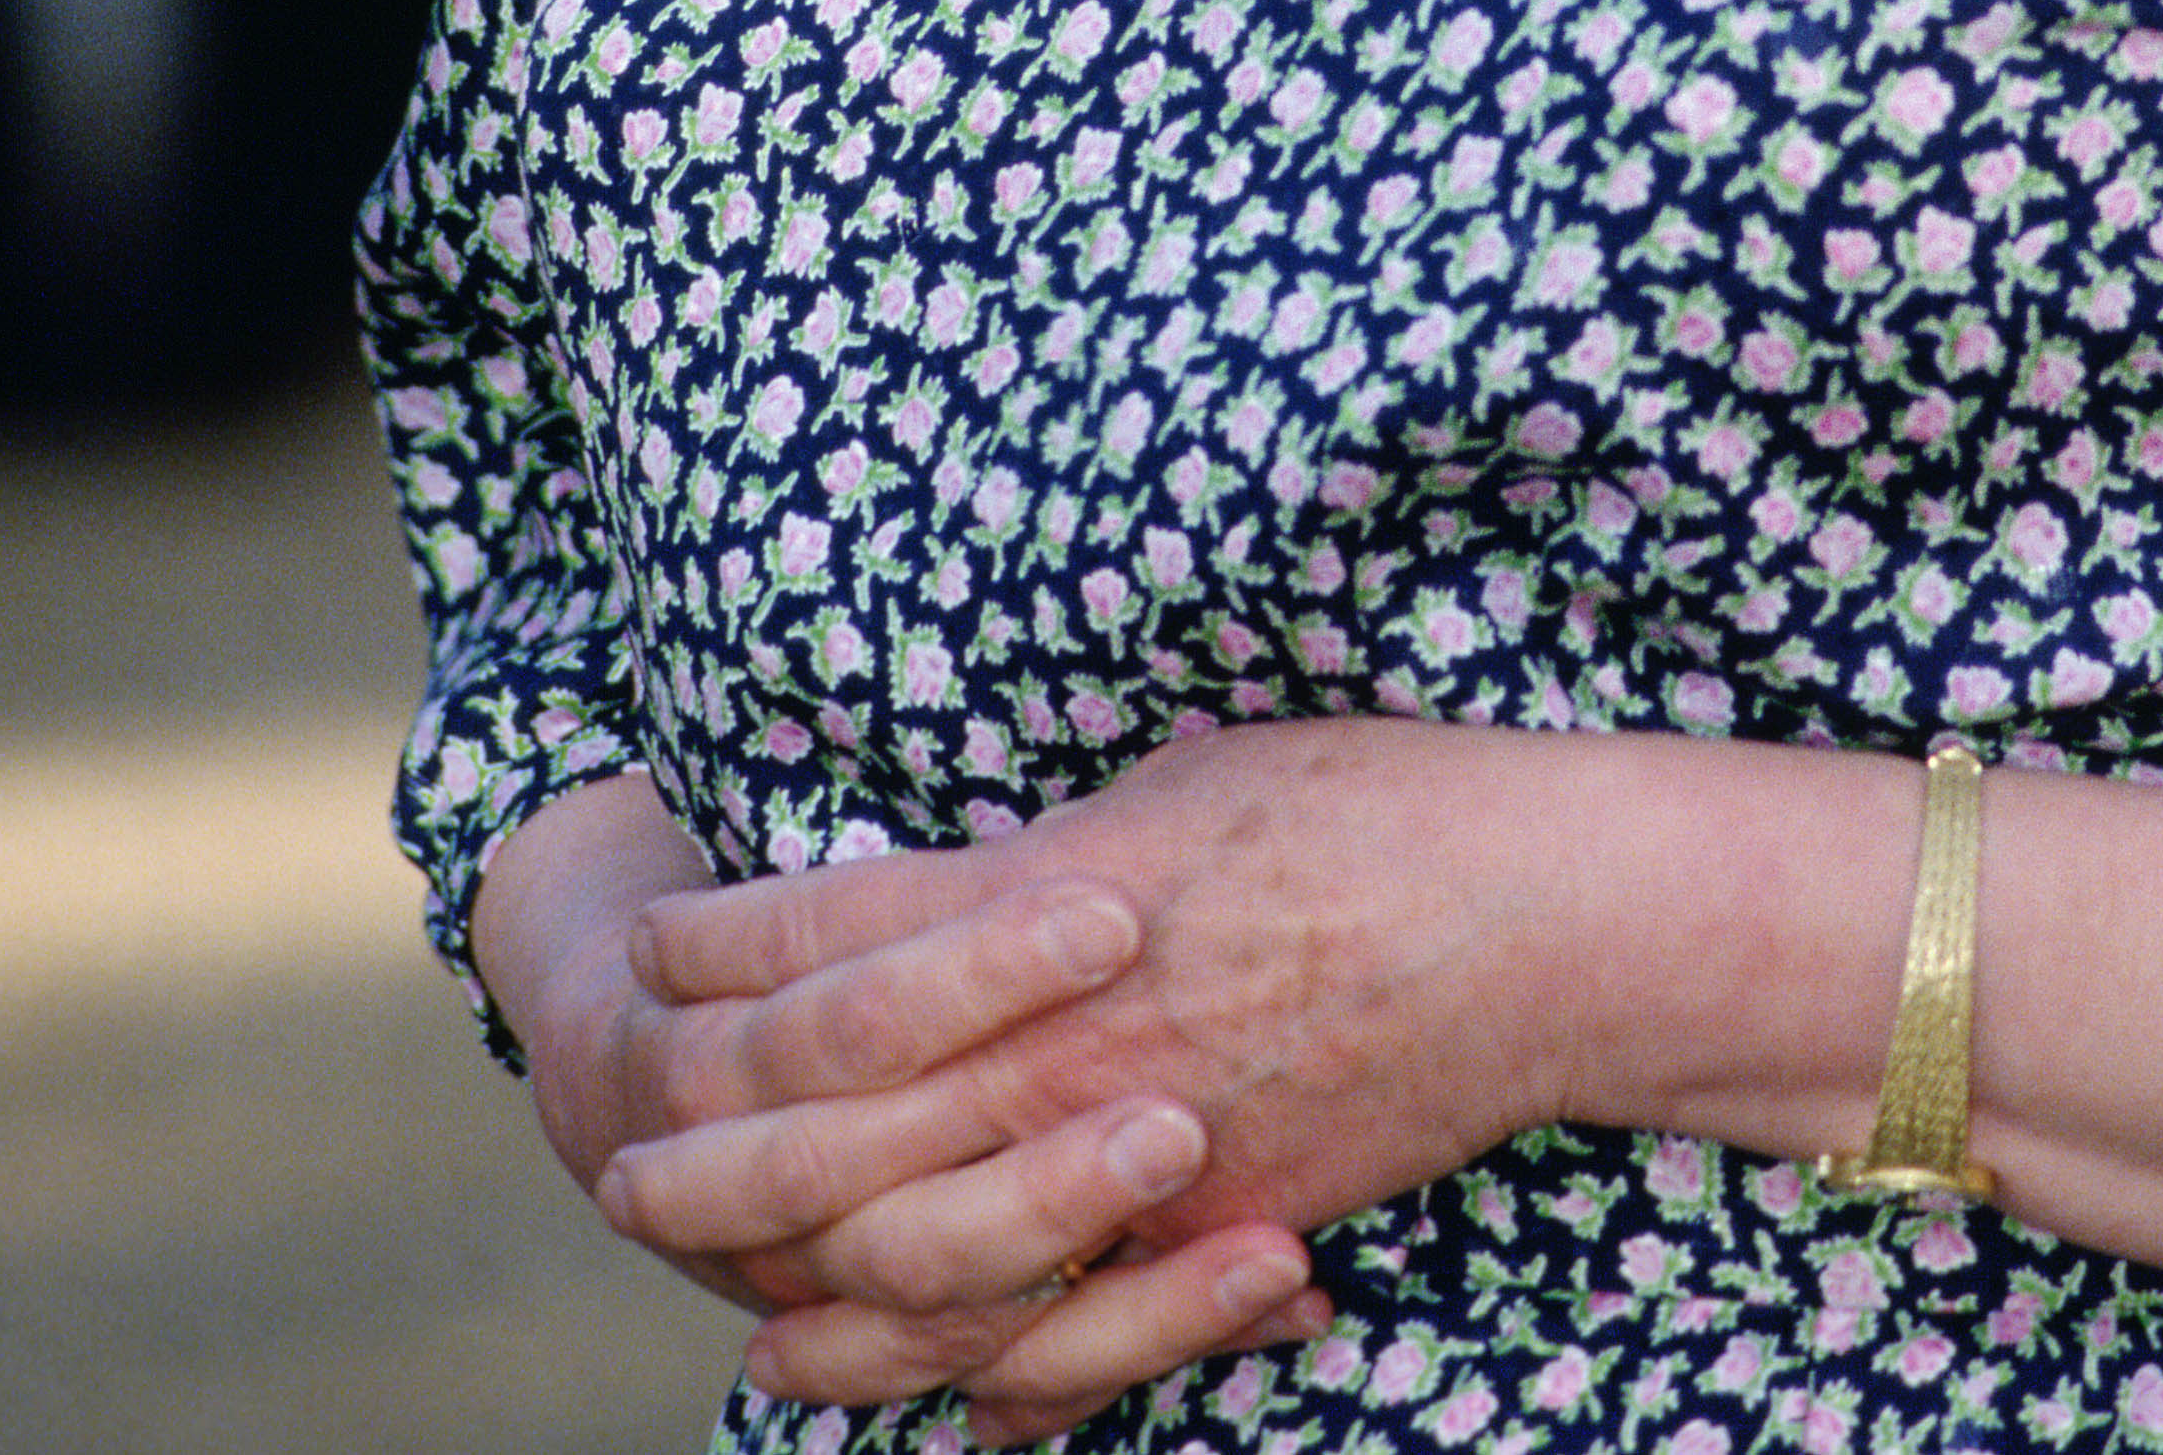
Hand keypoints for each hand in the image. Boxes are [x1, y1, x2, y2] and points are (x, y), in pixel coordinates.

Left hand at [602, 716, 1621, 1423]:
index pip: (835, 933)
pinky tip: (927, 1382)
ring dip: (809, 1283)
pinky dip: (976, 1367)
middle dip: (716, 1143)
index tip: (650, 946)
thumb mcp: (1178, 780)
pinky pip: (1067, 1330)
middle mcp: (1072, 1032)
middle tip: (625, 1166)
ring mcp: (1142, 1148)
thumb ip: (1049, 853)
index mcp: (1053, 894)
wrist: (1538, 916)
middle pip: (836, 1112)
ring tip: (731, 1299)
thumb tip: (958, 887)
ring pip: (925, 1249)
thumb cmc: (1368, 806)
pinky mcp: (1217, 1232)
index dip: (726, 946)